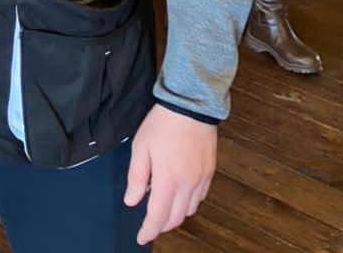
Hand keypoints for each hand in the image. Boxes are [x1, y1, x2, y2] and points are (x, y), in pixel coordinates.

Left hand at [125, 104, 216, 244]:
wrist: (191, 104)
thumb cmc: (163, 123)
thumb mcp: (141, 146)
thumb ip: (137, 177)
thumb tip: (132, 200)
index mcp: (168, 180)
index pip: (158, 216)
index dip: (148, 231)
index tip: (141, 238)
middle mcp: (187, 184)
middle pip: (175, 218)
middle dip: (162, 225)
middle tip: (151, 222)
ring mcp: (201, 179)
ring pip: (189, 210)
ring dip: (176, 214)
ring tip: (164, 204)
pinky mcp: (210, 171)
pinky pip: (200, 197)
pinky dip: (189, 202)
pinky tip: (180, 192)